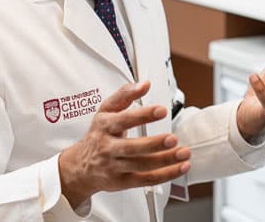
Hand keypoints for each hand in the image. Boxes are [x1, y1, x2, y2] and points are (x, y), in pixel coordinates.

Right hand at [58, 81, 190, 207]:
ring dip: (165, 160)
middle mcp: (108, 147)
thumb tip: (144, 84)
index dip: (143, 115)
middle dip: (154, 143)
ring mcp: (114, 166)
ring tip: (183, 153)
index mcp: (105, 126)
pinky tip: (180, 167)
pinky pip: (146, 179)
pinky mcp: (122, 182)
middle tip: (172, 138)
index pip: (123, 120)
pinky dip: (165, 175)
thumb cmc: (99, 135)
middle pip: (131, 147)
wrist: (81, 166)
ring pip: (141, 165)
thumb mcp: (106, 111)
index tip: (161, 110)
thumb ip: (125, 95)